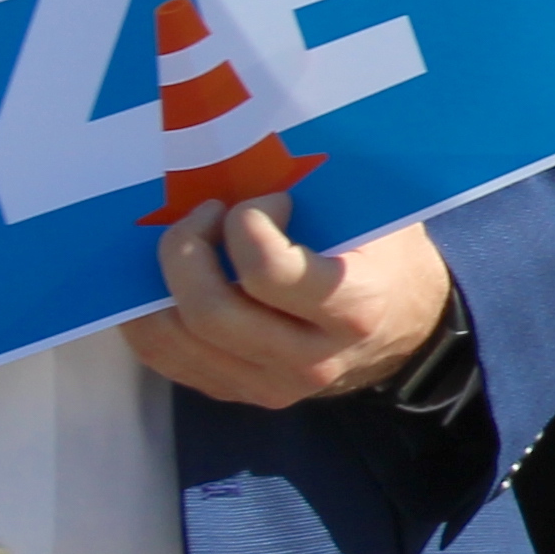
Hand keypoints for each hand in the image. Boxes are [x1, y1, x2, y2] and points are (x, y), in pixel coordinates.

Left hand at [132, 202, 456, 410]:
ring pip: (173, 337)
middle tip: (204, 214)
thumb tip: (240, 160)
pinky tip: (169, 279)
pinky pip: (163, 356)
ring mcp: (269, 386)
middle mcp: (311, 360)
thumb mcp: (374, 220)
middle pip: (209, 312)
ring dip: (159, 280)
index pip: (269, 273)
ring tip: (186, 245)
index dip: (250, 223)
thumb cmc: (383, 256)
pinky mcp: (236, 393)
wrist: (404, 327)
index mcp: (355, 309)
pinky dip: (149, 311)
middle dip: (186, 249)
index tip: (268, 201)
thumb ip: (319, 199)